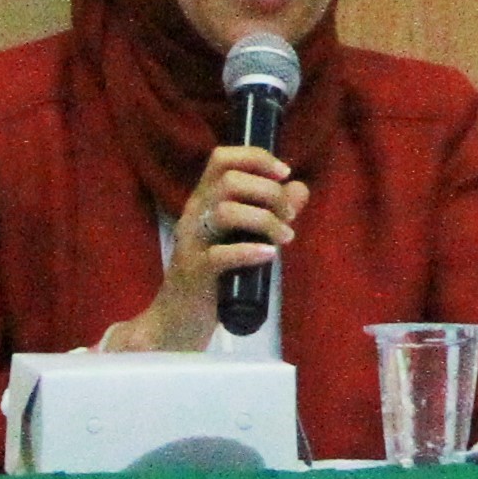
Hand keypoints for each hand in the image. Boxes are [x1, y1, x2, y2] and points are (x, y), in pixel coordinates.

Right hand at [107, 144, 307, 351]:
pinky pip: (219, 256)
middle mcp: (193, 214)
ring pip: (225, 212)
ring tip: (285, 237)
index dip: (256, 158)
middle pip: (229, 181)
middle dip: (269, 192)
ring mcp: (190, 243)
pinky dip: (248, 251)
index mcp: (203, 200)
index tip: (284, 173)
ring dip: (264, 220)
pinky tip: (269, 254)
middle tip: (289, 216)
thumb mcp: (243, 237)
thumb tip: (299, 188)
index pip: (222, 159)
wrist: (178, 320)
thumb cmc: (215, 275)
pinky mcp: (193, 274)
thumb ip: (270, 211)